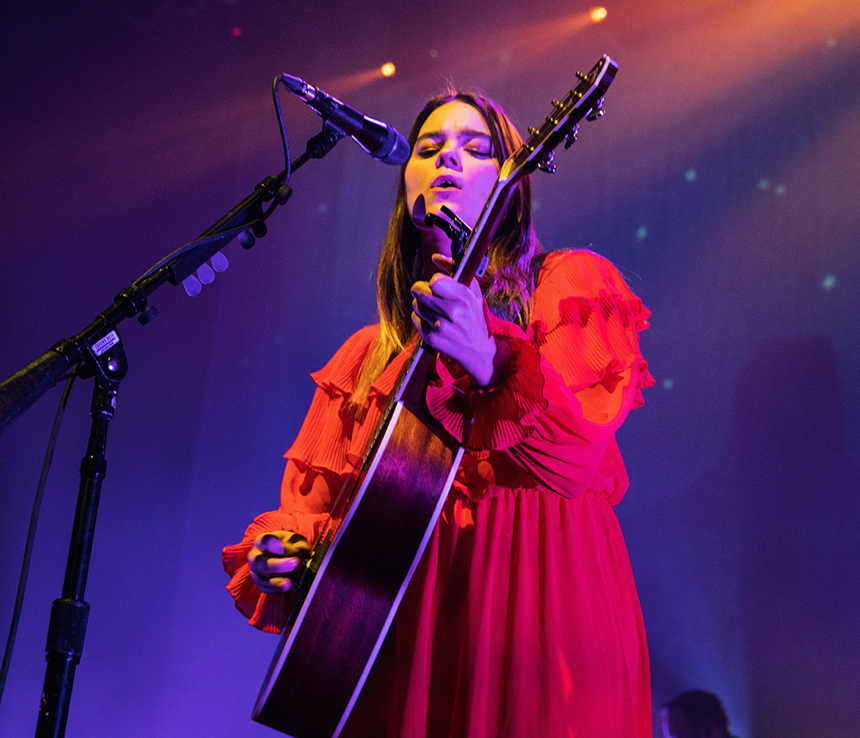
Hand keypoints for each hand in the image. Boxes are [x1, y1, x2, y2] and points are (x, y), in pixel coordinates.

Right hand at [248, 531, 310, 594]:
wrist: (287, 557)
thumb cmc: (290, 545)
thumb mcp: (295, 540)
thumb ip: (297, 546)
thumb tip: (296, 555)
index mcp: (262, 541)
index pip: (263, 541)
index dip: (271, 544)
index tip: (282, 548)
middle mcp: (255, 556)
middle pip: (260, 561)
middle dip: (277, 565)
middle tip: (295, 563)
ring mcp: (256, 571)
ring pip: (261, 577)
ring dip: (275, 581)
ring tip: (289, 582)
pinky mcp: (260, 583)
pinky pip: (265, 588)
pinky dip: (276, 589)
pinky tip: (287, 587)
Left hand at [411, 257, 498, 385]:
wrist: (479, 351)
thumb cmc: (474, 317)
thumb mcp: (473, 291)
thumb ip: (454, 270)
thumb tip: (435, 257)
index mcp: (464, 298)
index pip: (435, 281)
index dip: (435, 281)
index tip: (440, 286)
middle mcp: (453, 312)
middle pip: (420, 291)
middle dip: (423, 290)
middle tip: (431, 295)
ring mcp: (441, 327)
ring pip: (416, 304)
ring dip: (422, 304)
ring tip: (435, 310)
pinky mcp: (432, 338)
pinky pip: (415, 318)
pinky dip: (421, 318)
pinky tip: (433, 321)